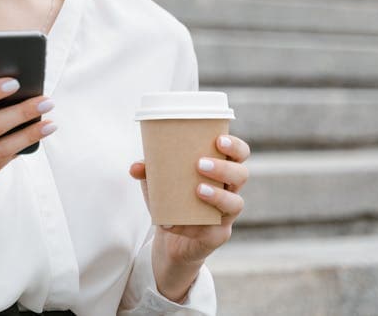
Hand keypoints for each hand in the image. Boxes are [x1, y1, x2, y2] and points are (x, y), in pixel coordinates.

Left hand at [128, 134, 249, 267]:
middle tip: (200, 164)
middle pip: (241, 175)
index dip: (235, 146)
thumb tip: (135, 167)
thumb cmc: (170, 199)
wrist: (169, 237)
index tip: (218, 140)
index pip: (239, 154)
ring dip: (218, 195)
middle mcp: (230, 190)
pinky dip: (189, 226)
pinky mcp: (217, 235)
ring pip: (236, 203)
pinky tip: (172, 223)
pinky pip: (211, 231)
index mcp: (220, 171)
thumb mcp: (157, 183)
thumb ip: (148, 171)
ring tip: (198, 190)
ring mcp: (226, 214)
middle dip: (224, 168)